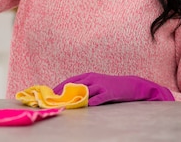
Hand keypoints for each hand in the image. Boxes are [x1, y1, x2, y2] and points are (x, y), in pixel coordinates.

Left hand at [53, 72, 174, 105]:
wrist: (130, 84)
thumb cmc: (110, 85)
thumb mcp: (96, 84)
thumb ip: (85, 88)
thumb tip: (70, 95)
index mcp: (88, 75)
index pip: (70, 80)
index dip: (60, 86)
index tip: (51, 92)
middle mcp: (93, 78)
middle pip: (75, 85)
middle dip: (64, 92)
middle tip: (55, 99)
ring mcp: (101, 85)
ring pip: (86, 92)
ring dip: (76, 98)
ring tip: (67, 104)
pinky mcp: (109, 92)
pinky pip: (100, 98)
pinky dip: (93, 101)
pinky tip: (87, 106)